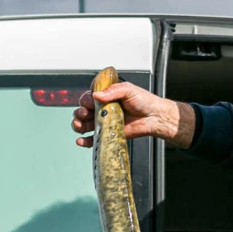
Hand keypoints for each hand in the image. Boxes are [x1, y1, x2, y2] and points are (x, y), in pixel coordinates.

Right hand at [71, 81, 194, 148]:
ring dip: (77, 125)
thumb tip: (97, 95)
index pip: (89, 96)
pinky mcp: (107, 134)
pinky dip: (85, 141)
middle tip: (86, 113)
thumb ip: (112, 91)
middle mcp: (103, 108)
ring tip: (80, 126)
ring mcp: (104, 122)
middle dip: (80, 112)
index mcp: (106, 96)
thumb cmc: (144, 101)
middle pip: (83, 110)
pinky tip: (81, 141)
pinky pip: (93, 139)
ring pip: (84, 124)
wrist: (154, 117)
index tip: (91, 100)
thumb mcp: (128, 90)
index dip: (86, 99)